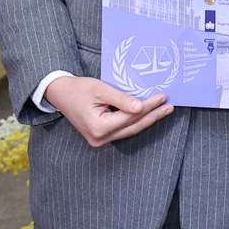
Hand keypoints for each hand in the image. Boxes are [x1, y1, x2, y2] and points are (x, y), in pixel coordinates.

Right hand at [43, 75, 172, 147]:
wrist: (59, 94)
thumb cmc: (78, 89)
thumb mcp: (100, 90)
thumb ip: (121, 99)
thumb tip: (141, 108)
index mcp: (99, 128)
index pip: (131, 116)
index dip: (148, 107)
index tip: (162, 97)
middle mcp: (100, 138)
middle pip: (133, 126)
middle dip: (153, 116)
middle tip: (169, 107)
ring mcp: (101, 140)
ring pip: (130, 130)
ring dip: (147, 119)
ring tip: (163, 110)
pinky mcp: (101, 136)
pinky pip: (123, 129)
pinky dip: (135, 121)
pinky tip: (148, 114)